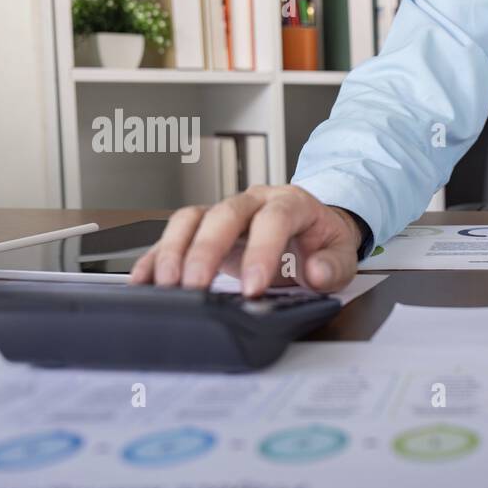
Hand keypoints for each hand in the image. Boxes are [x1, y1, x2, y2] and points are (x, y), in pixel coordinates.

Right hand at [129, 185, 362, 296]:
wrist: (316, 226)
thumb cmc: (324, 240)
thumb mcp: (342, 254)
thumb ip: (333, 265)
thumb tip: (316, 272)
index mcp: (291, 202)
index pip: (273, 219)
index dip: (262, 251)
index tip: (254, 286)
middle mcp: (254, 201)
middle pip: (224, 214)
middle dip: (206, 250)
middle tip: (196, 285)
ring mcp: (226, 211)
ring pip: (193, 218)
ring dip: (175, 250)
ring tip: (167, 284)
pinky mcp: (206, 228)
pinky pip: (177, 235)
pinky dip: (158, 255)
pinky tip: (146, 278)